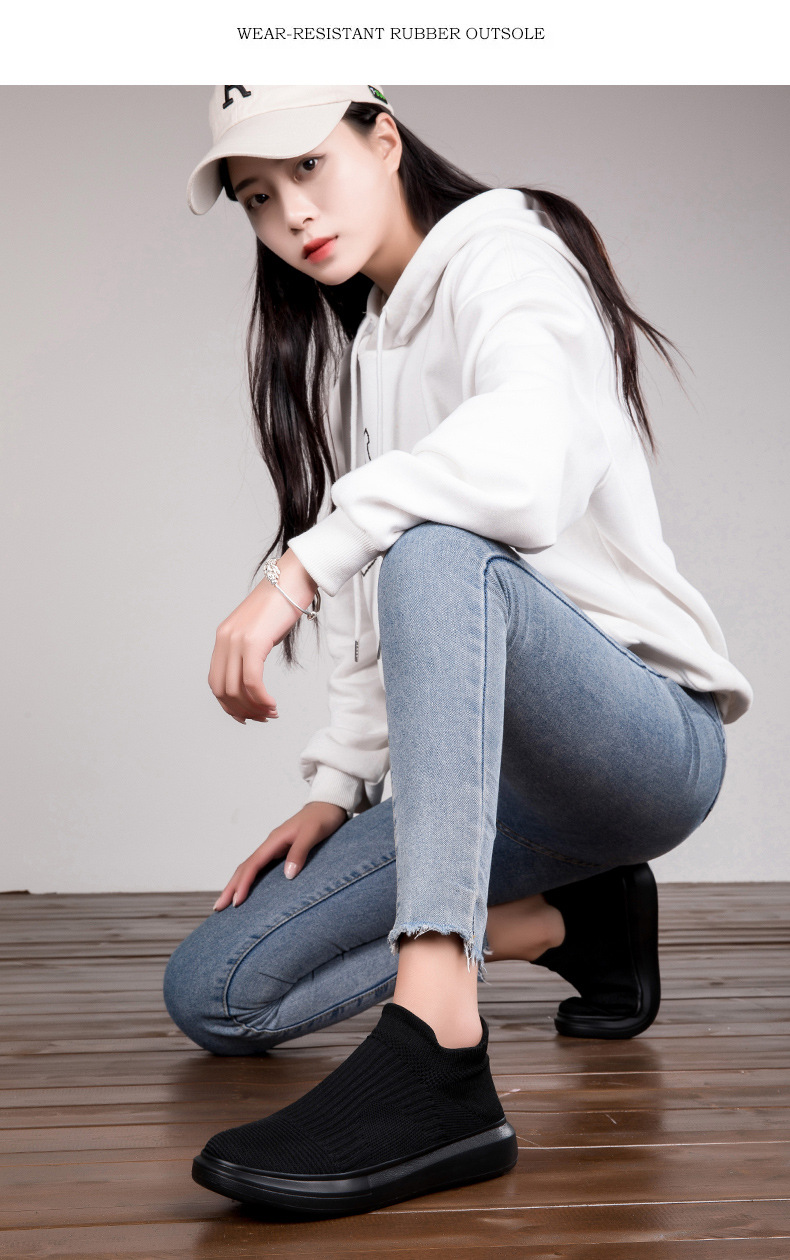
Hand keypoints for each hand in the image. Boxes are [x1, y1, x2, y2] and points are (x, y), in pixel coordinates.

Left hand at [208, 549, 317, 723]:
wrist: (293, 578)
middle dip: (241, 710)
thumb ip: (251, 649)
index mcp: (223, 637)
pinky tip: (272, 703)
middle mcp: (225, 639)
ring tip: (270, 712)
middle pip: (222, 689)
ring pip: (236, 689)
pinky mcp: (253, 642)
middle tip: (261, 717)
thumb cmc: (282, 602)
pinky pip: (252, 681)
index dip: (228, 704)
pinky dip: (261, 698)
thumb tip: (254, 675)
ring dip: (254, 707)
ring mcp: (237, 640)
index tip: (246, 715)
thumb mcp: (259, 629)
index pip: (216, 681)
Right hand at [213, 801, 348, 909]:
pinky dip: (249, 879)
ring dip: (237, 884)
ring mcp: (274, 848)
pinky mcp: (280, 851)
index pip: (253, 864)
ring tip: (226, 902)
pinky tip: (247, 889)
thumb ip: (300, 851)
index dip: (243, 884)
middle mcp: (271, 844)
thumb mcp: (313, 833)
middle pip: (245, 867)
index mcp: (274, 840)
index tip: (236, 902)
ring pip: (250, 867)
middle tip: (218, 908)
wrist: (329, 806)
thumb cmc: (322, 818)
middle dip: (231, 887)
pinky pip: (260, 868)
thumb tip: (287, 875)